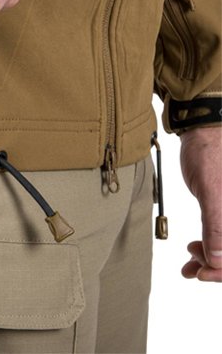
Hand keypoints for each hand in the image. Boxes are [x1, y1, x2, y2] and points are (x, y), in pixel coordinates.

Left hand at [179, 125, 221, 281]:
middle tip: (192, 267)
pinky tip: (192, 253)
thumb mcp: (211, 189)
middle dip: (217, 266)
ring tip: (188, 263)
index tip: (203, 273)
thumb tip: (217, 259)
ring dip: (212, 261)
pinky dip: (209, 248)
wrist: (201, 131)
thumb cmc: (209, 152)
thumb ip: (217, 225)